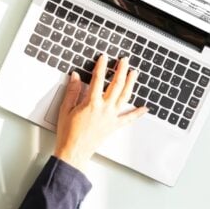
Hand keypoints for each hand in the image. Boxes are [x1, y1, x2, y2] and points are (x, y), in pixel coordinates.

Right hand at [54, 55, 147, 169]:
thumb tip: (75, 77)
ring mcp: (112, 117)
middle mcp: (105, 108)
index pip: (98, 79)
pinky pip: (129, 118)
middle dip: (121, 70)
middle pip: (117, 85)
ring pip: (125, 96)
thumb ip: (72, 91)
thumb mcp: (65, 109)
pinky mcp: (114, 126)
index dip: (102, 66)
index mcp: (92, 102)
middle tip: (124, 61)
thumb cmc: (69, 133)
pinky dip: (137, 113)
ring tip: (134, 73)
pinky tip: (144, 108)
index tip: (104, 58)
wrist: (74, 151)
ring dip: (131, 83)